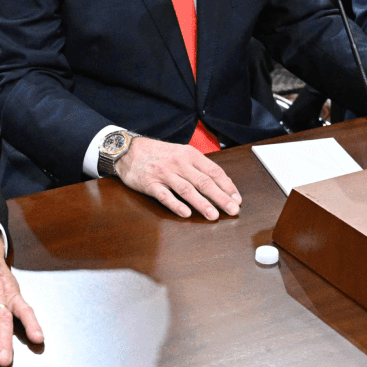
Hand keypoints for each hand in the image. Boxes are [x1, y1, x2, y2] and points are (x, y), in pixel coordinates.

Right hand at [115, 135, 241, 219]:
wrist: (129, 150)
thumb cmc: (159, 154)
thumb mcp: (181, 153)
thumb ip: (198, 167)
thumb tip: (220, 184)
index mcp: (190, 155)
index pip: (214, 171)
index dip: (227, 186)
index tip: (236, 198)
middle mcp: (179, 163)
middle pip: (203, 182)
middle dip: (220, 197)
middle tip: (232, 210)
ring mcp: (164, 173)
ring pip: (186, 189)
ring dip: (202, 203)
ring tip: (214, 215)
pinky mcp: (150, 183)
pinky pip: (164, 195)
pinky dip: (176, 204)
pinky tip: (186, 213)